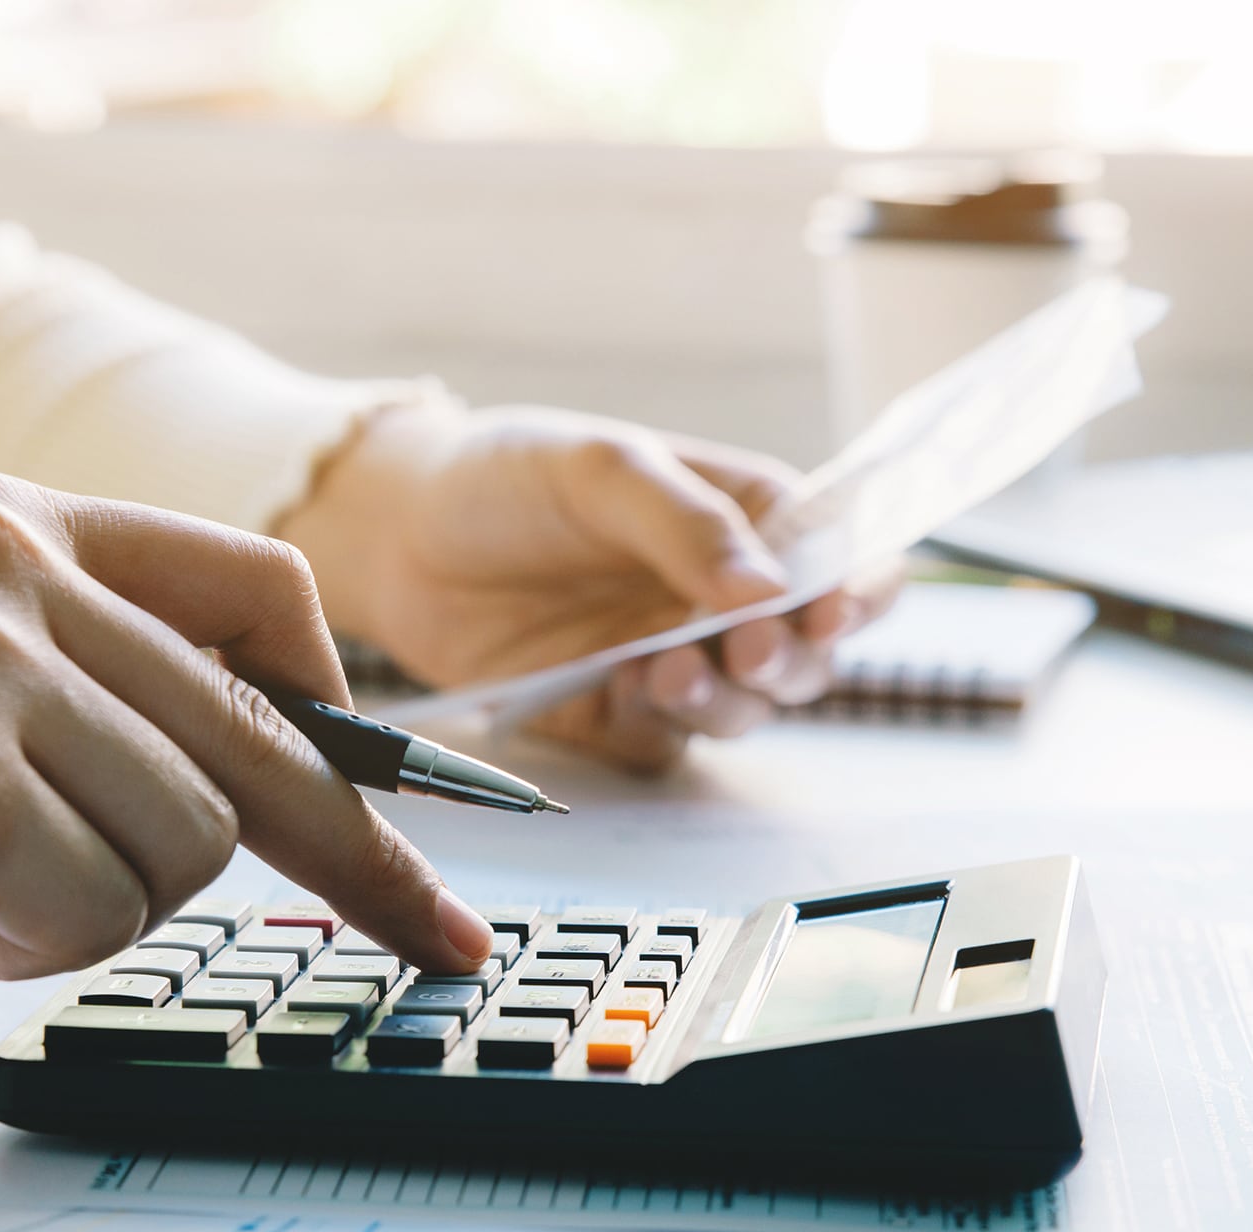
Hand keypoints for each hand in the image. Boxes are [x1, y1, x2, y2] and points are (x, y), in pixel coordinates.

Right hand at [0, 474, 496, 1033]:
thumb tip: (280, 771)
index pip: (259, 600)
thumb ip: (83, 684)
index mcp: (10, 517)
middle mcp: (8, 559)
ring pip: (182, 845)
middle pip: (259, 741)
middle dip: (350, 863)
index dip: (351, 729)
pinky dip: (12, 949)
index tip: (413, 828)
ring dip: (80, 909)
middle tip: (439, 942)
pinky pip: (89, 913)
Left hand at [279, 400, 889, 771]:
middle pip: (806, 653)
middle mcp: (718, 598)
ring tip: (668, 669)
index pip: (839, 560)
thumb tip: (770, 588)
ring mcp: (671, 659)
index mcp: (744, 521)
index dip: (856, 591)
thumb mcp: (601, 469)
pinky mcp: (615, 712)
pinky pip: (663, 741)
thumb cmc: (504, 477)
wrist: (397, 537)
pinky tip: (622, 691)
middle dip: (790, 660)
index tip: (834, 610)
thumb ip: (686, 525)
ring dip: (724, 700)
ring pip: (744, 709)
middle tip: (748, 651)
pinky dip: (657, 726)